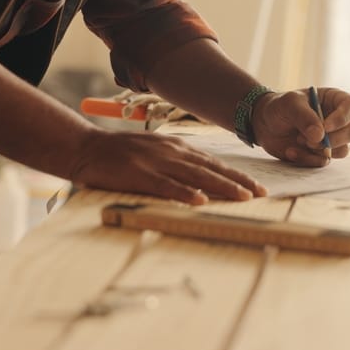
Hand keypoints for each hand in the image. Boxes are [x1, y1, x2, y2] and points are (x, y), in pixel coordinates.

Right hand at [68, 129, 267, 204]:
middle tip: (261, 194)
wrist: (88, 148)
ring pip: (196, 177)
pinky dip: (184, 193)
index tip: (257, 186)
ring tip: (242, 197)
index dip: (236, 175)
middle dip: (239, 182)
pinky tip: (200, 201)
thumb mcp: (154, 151)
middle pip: (211, 169)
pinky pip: (167, 185)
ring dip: (221, 187)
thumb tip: (201, 177)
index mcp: (177, 148)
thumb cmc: (121, 153)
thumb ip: (176, 161)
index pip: (213, 163)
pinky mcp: (140, 175)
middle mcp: (172, 153)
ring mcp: (157, 163)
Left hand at [252, 87, 349, 166]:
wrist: (263, 124)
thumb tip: (320, 136)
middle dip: (331, 139)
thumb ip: (304, 117)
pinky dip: (307, 159)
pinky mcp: (321, 153)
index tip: (325, 126)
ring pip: (342, 150)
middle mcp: (337, 120)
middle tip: (308, 140)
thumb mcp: (290, 104)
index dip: (342, 118)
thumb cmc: (279, 107)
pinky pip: (324, 161)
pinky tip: (291, 151)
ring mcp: (331, 138)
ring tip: (298, 141)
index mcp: (334, 100)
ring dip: (320, 150)